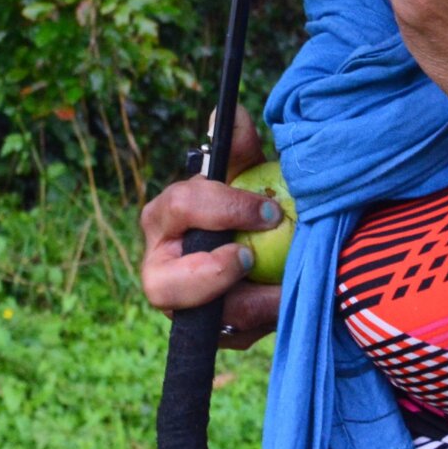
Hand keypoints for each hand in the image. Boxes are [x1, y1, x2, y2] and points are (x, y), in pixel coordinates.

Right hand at [137, 106, 281, 349]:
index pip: (181, 206)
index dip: (223, 207)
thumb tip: (229, 111)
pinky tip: (285, 303)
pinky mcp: (208, 331)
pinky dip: (259, 322)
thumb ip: (238, 146)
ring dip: (246, 303)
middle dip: (207, 274)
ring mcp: (183, 304)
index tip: (268, 209)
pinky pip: (229, 336)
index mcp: (167, 217)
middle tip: (247, 257)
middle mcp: (163, 265)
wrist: (270, 246)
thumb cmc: (249, 203)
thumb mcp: (249, 172)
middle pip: (162, 282)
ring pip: (199, 317)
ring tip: (283, 290)